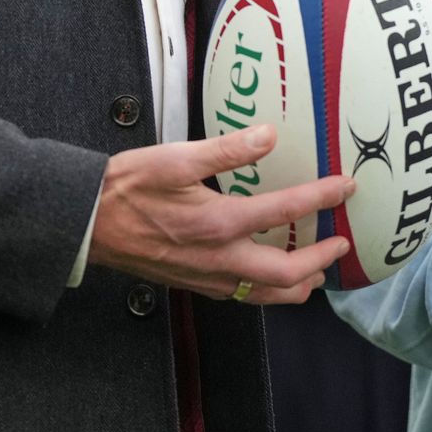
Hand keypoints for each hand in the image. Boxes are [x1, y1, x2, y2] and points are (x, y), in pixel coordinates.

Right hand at [89, 124, 354, 304]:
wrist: (85, 224)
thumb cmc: (126, 187)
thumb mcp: (174, 158)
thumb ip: (226, 150)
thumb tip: (268, 135)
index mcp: (219, 224)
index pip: (285, 211)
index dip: (321, 197)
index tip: (346, 186)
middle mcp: (219, 259)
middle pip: (286, 274)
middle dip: (320, 260)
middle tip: (342, 244)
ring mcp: (206, 277)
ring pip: (265, 295)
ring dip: (298, 285)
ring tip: (318, 273)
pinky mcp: (194, 284)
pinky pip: (242, 296)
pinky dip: (268, 290)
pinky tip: (269, 277)